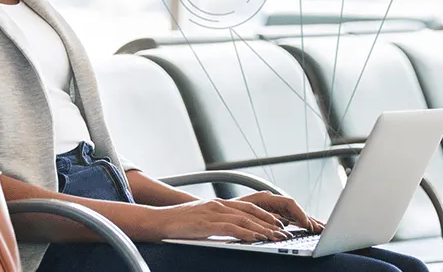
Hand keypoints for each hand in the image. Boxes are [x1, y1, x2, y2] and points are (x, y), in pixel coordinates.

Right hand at [142, 198, 291, 242]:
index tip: (279, 224)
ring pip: (245, 220)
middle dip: (270, 223)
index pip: (249, 207)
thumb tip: (232, 231)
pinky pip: (231, 228)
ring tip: (276, 237)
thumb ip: (217, 222)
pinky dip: (246, 233)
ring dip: (263, 229)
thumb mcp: (201, 219)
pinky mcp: (207, 224)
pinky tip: (256, 239)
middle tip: (284, 232)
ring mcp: (213, 213)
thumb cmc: (177, 223)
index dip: (266, 215)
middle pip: (251, 212)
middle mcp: (219, 205)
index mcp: (219, 204)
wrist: (157, 220)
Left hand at [233, 191, 324, 233]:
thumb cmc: (226, 210)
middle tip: (322, 229)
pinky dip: (299, 224)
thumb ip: (262, 217)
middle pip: (295, 209)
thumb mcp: (243, 213)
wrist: (213, 210)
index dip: (300, 213)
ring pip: (294, 215)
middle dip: (309, 218)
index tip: (307, 224)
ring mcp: (271, 209)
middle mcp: (270, 202)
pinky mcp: (271, 216)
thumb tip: (279, 225)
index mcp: (265, 198)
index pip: (288, 203)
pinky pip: (289, 219)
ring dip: (307, 222)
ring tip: (320, 230)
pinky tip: (308, 229)